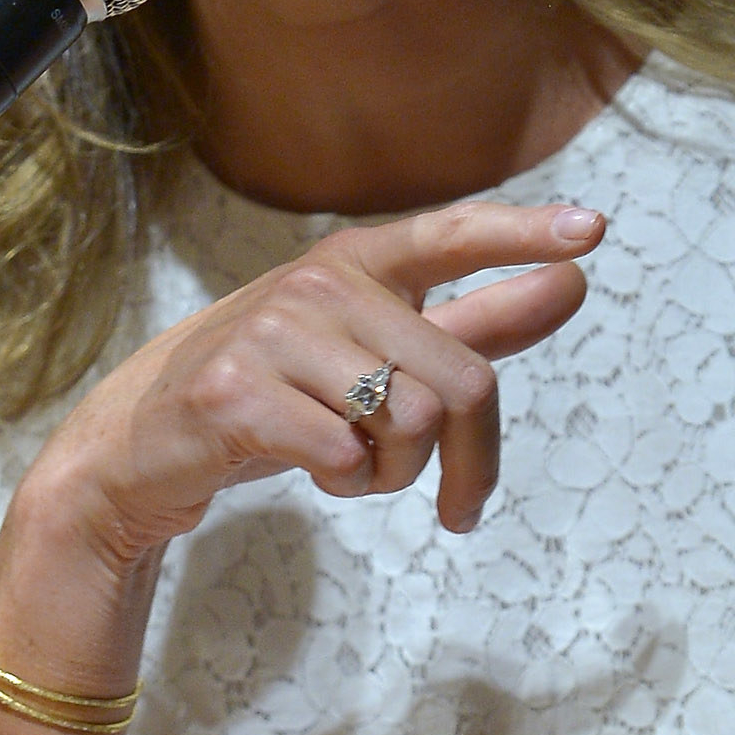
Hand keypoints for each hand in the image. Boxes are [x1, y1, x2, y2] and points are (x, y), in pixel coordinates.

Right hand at [29, 196, 605, 567]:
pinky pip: (348, 456)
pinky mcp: (237, 393)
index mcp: (357, 263)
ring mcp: (274, 334)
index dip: (521, 235)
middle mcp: (319, 285)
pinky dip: (349, 486)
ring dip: (398, 477)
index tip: (590, 232)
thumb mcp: (375, 356)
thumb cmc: (274, 397)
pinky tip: (320, 476)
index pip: (451, 236)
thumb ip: (476, 322)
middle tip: (453, 503)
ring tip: (358, 473)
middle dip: (469, 460)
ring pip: (409, 423)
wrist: (144, 447)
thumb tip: (575, 278)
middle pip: (459, 382)